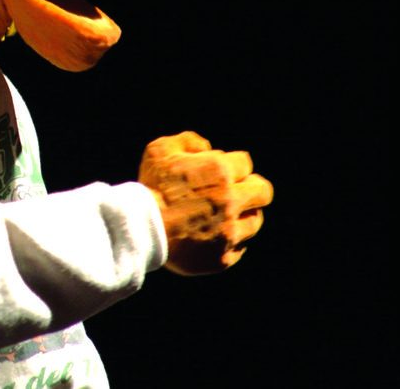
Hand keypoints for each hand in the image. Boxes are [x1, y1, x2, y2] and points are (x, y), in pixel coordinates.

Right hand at [138, 131, 273, 275]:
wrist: (136, 229)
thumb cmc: (148, 187)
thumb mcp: (159, 150)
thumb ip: (187, 141)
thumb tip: (206, 148)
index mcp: (219, 171)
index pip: (244, 163)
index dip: (230, 165)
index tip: (218, 173)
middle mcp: (231, 201)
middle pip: (263, 191)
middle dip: (250, 189)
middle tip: (234, 192)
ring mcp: (229, 232)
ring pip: (255, 221)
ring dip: (242, 216)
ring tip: (222, 216)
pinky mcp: (223, 258)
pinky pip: (239, 248)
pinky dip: (229, 242)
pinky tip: (211, 236)